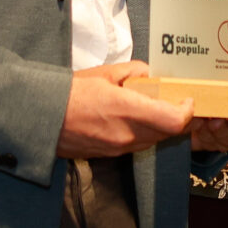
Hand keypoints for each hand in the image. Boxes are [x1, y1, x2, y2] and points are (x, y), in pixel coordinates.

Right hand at [58, 60, 192, 157]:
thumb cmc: (68, 94)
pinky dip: (143, 134)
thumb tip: (148, 75)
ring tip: (152, 108)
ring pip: (153, 141)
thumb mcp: (104, 73)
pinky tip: (133, 120)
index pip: (173, 120)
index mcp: (126, 110)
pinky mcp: (110, 155)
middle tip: (174, 101)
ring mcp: (118, 148)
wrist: (40, 119)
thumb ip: (133, 71)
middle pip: (167, 133)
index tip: (187, 100)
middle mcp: (126, 135)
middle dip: (175, 117)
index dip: (187, 112)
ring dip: (160, 127)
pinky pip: (137, 146)